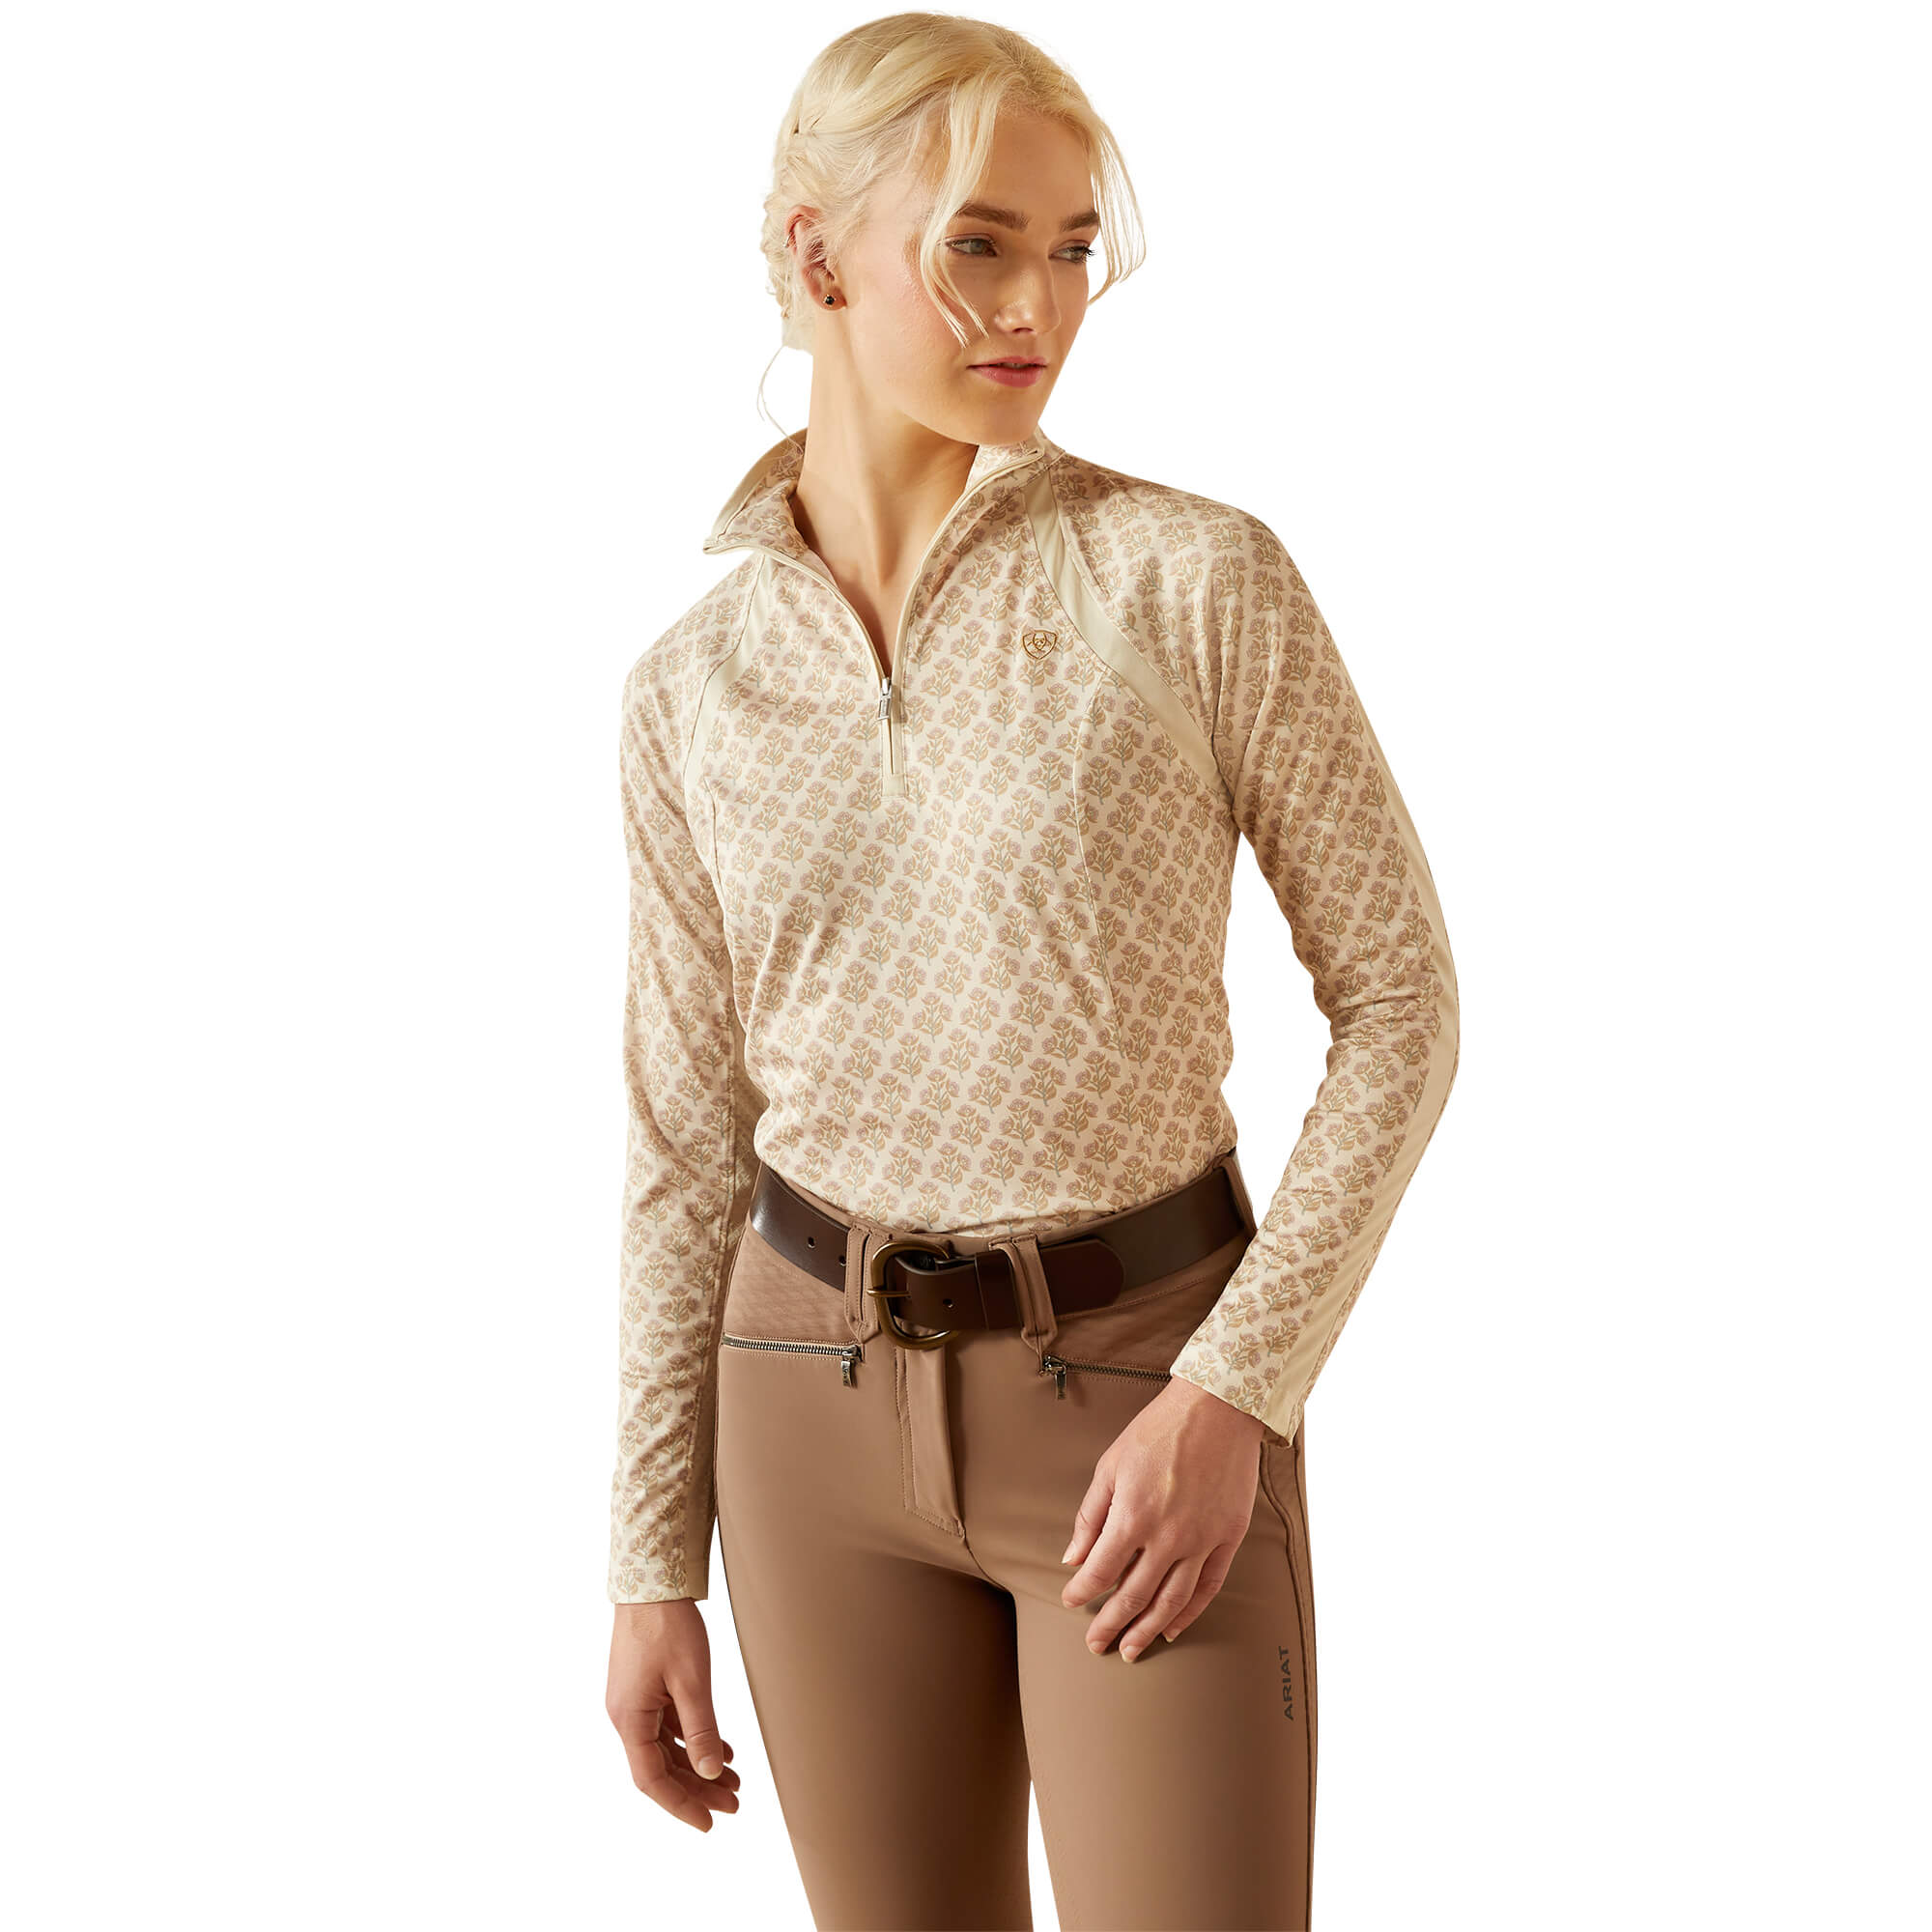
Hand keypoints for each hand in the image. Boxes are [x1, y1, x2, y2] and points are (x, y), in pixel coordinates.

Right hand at [607, 1599, 741, 1830]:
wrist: (651, 1580)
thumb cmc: (668, 1625)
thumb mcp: (691, 1680)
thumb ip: (701, 1729)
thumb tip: (711, 1773)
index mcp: (629, 1719)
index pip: (652, 1779)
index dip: (681, 1805)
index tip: (710, 1823)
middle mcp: (626, 1715)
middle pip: (662, 1766)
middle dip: (698, 1788)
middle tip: (735, 1803)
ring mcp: (635, 1701)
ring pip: (667, 1747)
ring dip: (699, 1764)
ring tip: (735, 1780)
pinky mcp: (645, 1687)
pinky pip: (668, 1725)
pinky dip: (694, 1739)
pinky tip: (722, 1748)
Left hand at [1059, 1376, 1265, 1660]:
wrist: (1217, 1409)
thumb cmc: (1158, 1431)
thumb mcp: (1111, 1465)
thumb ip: (1091, 1515)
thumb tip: (1073, 1557)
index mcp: (1132, 1517)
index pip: (1100, 1572)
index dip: (1083, 1592)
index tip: (1072, 1602)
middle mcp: (1167, 1537)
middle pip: (1133, 1596)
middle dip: (1110, 1624)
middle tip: (1096, 1643)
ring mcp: (1202, 1541)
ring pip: (1171, 1602)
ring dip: (1147, 1630)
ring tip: (1131, 1649)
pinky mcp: (1229, 1538)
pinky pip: (1208, 1587)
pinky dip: (1190, 1612)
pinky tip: (1173, 1627)